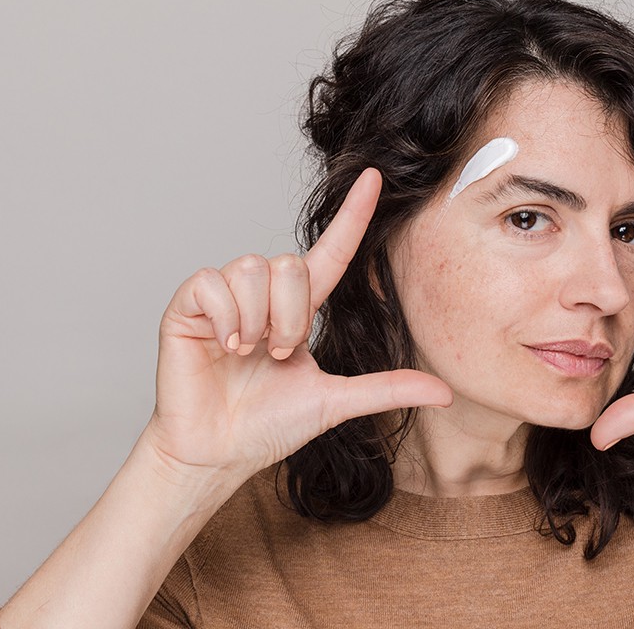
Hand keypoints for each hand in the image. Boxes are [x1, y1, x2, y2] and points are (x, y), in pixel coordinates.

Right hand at [144, 168, 453, 482]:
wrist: (216, 454)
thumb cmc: (266, 428)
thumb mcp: (334, 401)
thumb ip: (385, 388)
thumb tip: (445, 390)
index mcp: (298, 309)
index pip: (331, 252)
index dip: (353, 217)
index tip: (376, 179)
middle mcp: (263, 294)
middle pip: (290, 264)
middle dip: (291, 317)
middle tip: (276, 355)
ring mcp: (224, 297)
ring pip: (254, 268)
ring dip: (258, 321)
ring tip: (247, 353)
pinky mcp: (188, 305)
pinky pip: (213, 282)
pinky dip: (226, 319)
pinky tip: (223, 348)